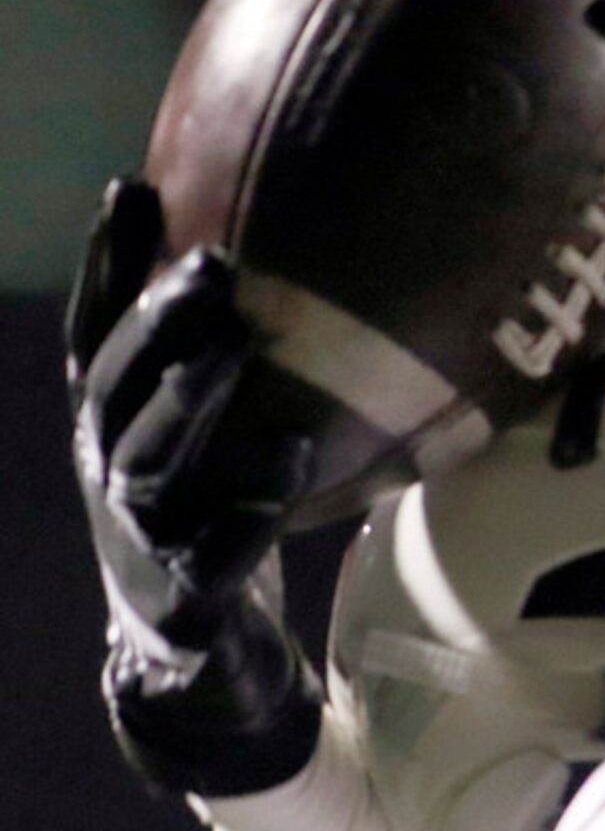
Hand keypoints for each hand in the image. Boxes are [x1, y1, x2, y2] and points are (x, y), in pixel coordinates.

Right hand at [67, 180, 322, 796]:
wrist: (187, 643)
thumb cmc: (198, 508)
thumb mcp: (189, 432)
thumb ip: (205, 353)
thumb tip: (244, 247)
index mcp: (109, 426)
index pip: (96, 333)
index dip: (107, 263)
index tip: (132, 187)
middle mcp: (110, 469)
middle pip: (121, 385)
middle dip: (162, 321)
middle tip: (215, 262)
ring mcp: (140, 533)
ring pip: (154, 460)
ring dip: (193, 400)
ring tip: (238, 344)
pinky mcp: (184, 594)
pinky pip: (215, 554)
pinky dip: (245, 517)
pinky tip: (282, 474)